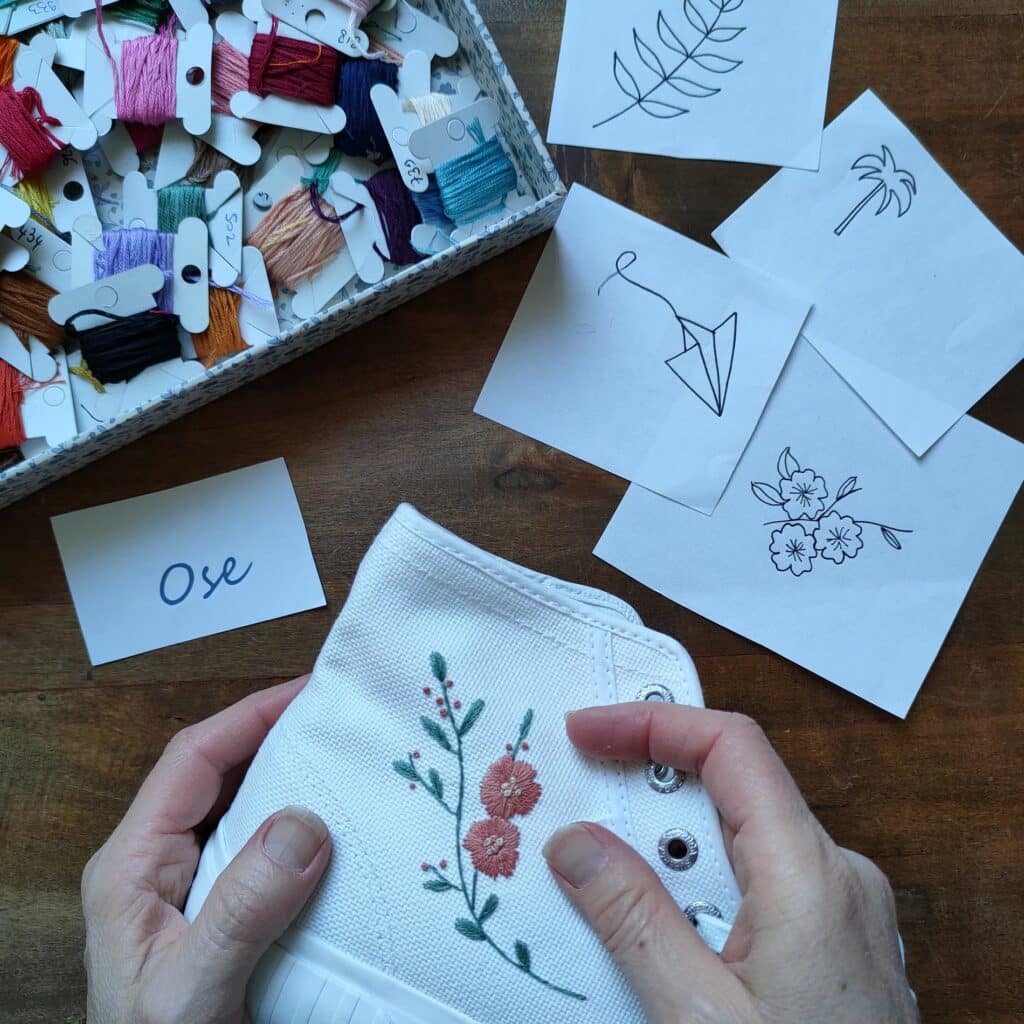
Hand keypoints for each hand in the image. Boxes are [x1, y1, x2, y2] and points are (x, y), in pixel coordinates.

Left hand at [82, 677, 330, 1023]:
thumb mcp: (193, 990)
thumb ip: (242, 910)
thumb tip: (303, 822)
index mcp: (130, 865)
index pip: (192, 761)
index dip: (250, 716)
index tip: (309, 692)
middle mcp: (155, 864)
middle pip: (217, 774)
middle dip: (276, 737)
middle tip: (340, 718)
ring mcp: (186, 887)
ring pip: (240, 808)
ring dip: (290, 779)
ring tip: (345, 759)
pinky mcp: (217, 911)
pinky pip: (259, 848)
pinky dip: (297, 826)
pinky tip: (335, 826)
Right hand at [543, 704, 918, 1023]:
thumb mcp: (696, 1015)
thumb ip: (631, 918)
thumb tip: (573, 841)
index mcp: (812, 874)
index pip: (731, 747)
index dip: (652, 722)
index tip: (586, 730)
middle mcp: (838, 874)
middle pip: (732, 791)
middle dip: (650, 797)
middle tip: (581, 823)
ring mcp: (843, 907)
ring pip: (742, 839)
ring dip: (671, 852)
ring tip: (617, 898)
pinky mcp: (835, 938)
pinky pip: (759, 879)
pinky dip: (702, 885)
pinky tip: (668, 933)